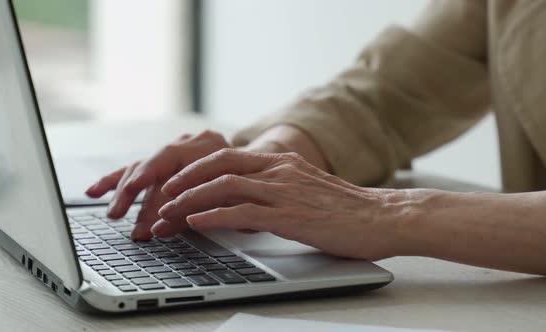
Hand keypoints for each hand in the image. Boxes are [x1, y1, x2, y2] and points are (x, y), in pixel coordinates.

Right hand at [85, 130, 230, 239]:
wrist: (251, 171)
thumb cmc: (241, 186)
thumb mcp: (225, 199)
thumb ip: (190, 212)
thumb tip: (155, 230)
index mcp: (210, 146)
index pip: (177, 165)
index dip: (158, 192)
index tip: (143, 211)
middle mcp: (190, 141)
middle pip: (154, 164)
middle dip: (134, 192)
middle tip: (118, 213)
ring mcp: (175, 147)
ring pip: (143, 165)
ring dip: (123, 189)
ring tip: (112, 211)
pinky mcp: (163, 158)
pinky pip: (136, 167)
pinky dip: (116, 180)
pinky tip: (94, 191)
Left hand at [157, 149, 404, 260]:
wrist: (383, 217)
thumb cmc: (346, 209)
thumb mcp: (306, 188)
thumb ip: (276, 188)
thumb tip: (246, 200)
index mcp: (282, 162)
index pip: (227, 157)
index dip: (196, 168)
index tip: (176, 182)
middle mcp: (279, 170)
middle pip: (218, 165)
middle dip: (184, 179)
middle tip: (162, 194)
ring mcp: (284, 191)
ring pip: (224, 187)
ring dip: (190, 200)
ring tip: (167, 213)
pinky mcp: (290, 216)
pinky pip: (243, 212)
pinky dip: (213, 216)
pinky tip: (195, 222)